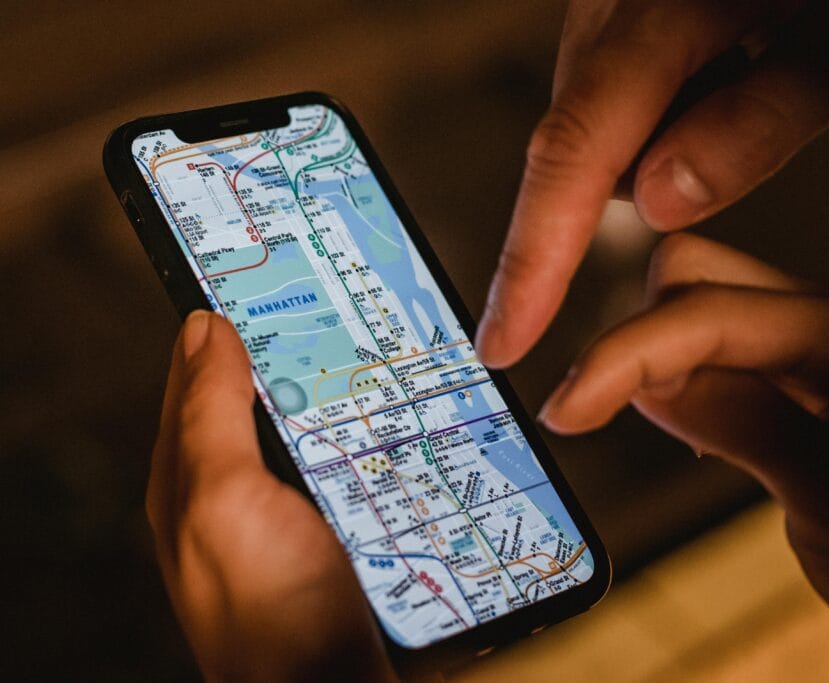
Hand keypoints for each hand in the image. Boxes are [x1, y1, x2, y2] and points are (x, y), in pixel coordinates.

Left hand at [147, 311, 394, 681]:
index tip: (265, 272)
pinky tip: (407, 425)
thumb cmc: (270, 613)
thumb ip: (209, 414)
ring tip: (385, 353)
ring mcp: (295, 516)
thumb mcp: (222, 499)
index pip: (198, 376)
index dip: (223, 323)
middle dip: (297, 352)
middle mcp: (240, 495)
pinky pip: (359, 467)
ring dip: (348, 395)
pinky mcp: (344, 534)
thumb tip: (200, 328)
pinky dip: (378, 439)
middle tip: (341, 302)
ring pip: (319, 430)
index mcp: (192, 479)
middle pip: (266, 399)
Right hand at [476, 0, 828, 367]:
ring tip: (750, 75)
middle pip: (580, 148)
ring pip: (599, 127)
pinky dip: (657, 117)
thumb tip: (655, 205)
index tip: (503, 344)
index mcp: (664, 14)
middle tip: (737, 130)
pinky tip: (725, 71)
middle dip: (636, 188)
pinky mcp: (609, 12)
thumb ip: (760, 124)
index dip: (531, 263)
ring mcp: (600, 5)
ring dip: (660, 145)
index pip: (574, 157)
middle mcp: (609, 8)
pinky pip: (612, 94)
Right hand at [538, 234, 828, 680]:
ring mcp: (808, 344)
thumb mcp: (826, 495)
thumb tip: (642, 382)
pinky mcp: (790, 375)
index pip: (703, 312)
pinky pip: (706, 348)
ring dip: (650, 359)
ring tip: (659, 430)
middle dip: (635, 337)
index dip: (621, 356)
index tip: (564, 411)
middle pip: (691, 277)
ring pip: (690, 306)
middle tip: (602, 413)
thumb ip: (738, 419)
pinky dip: (674, 380)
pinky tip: (691, 430)